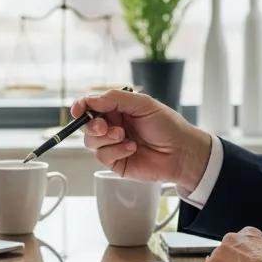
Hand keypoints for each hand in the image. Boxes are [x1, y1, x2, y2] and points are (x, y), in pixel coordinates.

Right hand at [71, 89, 212, 192]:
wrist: (182, 152)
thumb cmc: (167, 126)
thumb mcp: (143, 104)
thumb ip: (115, 99)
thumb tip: (90, 100)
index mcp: (117, 109)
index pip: (91, 106)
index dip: (81, 106)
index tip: (78, 109)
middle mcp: (113, 126)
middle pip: (87, 125)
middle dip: (92, 125)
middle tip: (104, 126)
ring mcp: (113, 145)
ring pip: (91, 142)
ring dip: (106, 138)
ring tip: (124, 136)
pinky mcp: (116, 163)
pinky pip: (103, 156)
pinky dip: (116, 151)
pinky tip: (132, 148)